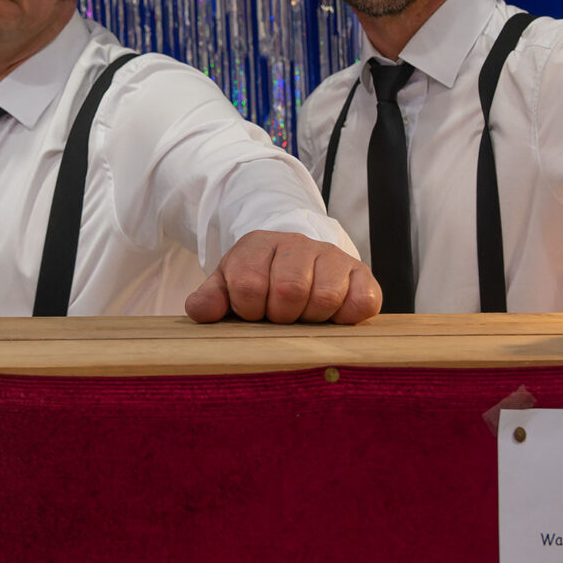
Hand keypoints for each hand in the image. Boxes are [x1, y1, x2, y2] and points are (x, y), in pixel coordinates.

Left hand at [184, 230, 379, 324]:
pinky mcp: (361, 273)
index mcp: (258, 245)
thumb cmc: (259, 281)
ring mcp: (332, 256)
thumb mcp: (228, 285)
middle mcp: (298, 244)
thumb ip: (211, 298)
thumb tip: (201, 311)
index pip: (248, 285)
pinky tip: (333, 317)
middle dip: (281, 316)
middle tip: (281, 317)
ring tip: (304, 316)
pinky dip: (347, 317)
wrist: (297, 263)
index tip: (252, 312)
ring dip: (312, 318)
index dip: (249, 310)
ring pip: (325, 297)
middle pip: (289, 290)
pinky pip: (362, 302)